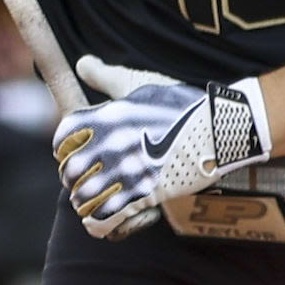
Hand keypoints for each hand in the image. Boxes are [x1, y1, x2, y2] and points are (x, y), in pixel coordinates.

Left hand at [53, 55, 269, 239]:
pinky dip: (98, 222)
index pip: (62, 140)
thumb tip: (83, 63)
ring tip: (96, 198)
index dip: (65, 149)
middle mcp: (111, 145)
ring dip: (86, 201)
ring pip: (83, 199)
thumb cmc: (182, 103)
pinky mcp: (145, 196)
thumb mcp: (141, 83)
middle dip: (74, 177)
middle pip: (69, 172)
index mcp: (106, 118)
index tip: (74, 152)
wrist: (222, 127)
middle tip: (87, 178)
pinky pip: (103, 219)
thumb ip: (107, 77)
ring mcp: (127, 172)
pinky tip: (103, 217)